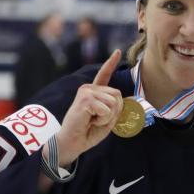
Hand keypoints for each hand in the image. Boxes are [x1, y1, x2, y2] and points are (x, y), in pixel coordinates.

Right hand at [52, 50, 123, 166]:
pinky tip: (89, 121)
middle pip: (118, 95)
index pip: (104, 75)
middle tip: (98, 120)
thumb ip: (115, 108)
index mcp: (94, 92)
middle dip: (115, 111)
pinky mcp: (85, 99)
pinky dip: (102, 119)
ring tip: (93, 120)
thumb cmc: (88, 132)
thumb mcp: (107, 119)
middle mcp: (89, 88)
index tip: (117, 51)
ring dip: (108, 117)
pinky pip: (106, 109)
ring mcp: (86, 92)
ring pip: (114, 102)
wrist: (72, 143)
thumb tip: (121, 98)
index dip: (111, 63)